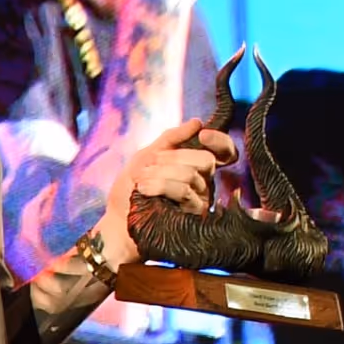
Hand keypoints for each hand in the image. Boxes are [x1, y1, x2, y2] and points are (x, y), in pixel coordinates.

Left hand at [89, 116, 237, 271]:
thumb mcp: (146, 157)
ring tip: (140, 182)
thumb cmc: (131, 190)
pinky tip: (143, 190)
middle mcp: (203, 184)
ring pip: (191, 176)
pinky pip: (185, 192)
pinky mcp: (192, 218)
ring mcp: (200, 202)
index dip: (220, 141)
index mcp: (195, 168)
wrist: (117, 220)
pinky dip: (161, 185)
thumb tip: (198, 122)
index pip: (225, 152)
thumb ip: (171, 139)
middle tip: (150, 165)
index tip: (203, 134)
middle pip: (205, 160)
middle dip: (173, 158)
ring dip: (160, 173)